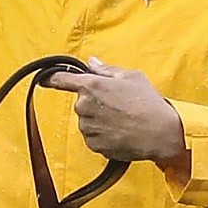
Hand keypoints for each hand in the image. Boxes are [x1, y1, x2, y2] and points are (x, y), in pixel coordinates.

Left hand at [41, 58, 186, 162]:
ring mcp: (88, 127)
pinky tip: (120, 132)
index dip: (53, 78)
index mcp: (91, 86)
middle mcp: (85, 106)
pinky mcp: (94, 144)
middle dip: (94, 102)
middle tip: (118, 104)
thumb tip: (91, 63)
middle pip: (80, 102)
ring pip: (87, 121)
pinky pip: (93, 137)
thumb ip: (106, 70)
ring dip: (98, 119)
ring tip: (122, 120)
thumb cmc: (148, 102)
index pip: (62, 80)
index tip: (46, 79)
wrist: (161, 133)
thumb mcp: (131, 77)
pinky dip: (103, 135)